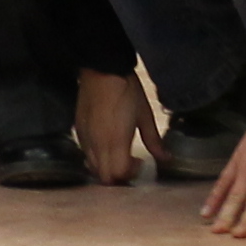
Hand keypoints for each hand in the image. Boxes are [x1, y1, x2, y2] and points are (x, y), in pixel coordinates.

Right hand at [76, 67, 148, 184]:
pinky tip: (106, 145)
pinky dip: (96, 157)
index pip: (118, 173)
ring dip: (106, 168)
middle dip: (118, 176)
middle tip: (130, 164)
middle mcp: (97, 144)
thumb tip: (166, 158)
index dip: (131, 173)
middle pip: (103, 176)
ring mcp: (85, 138)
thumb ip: (154, 142)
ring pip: (93, 167)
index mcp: (115, 141)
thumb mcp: (145, 116)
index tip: (140, 162)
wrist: (103, 69)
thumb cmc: (127, 90)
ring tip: (118, 156)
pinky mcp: (78, 130)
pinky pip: (85, 153)